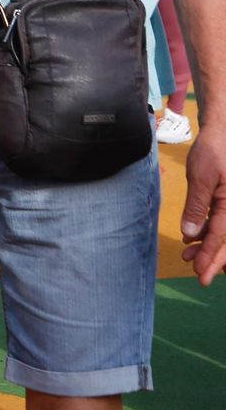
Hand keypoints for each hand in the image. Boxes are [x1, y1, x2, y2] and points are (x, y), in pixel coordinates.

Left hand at [182, 125, 225, 284]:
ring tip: (188, 256)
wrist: (222, 133)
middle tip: (198, 276)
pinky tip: (194, 238)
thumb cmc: (213, 151)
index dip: (211, 257)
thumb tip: (190, 233)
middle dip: (213, 259)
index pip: (222, 237)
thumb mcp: (201, 177)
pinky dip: (210, 232)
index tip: (201, 274)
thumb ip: (197, 206)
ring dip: (209, 246)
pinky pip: (223, 222)